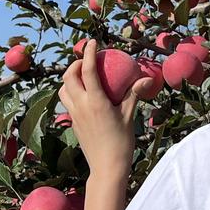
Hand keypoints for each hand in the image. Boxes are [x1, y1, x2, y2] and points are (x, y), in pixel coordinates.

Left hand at [59, 40, 153, 176]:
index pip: (86, 70)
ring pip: (63, 89)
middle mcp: (80, 106)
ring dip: (69, 79)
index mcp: (95, 101)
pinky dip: (71, 92)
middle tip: (87, 60)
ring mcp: (74, 115)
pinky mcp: (73, 123)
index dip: (88, 53)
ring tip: (82, 76)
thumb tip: (146, 78)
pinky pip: (67, 102)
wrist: (106, 167)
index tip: (92, 42)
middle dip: (75, 64)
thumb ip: (133, 94)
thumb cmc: (121, 142)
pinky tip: (84, 95)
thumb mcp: (129, 115)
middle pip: (69, 76)